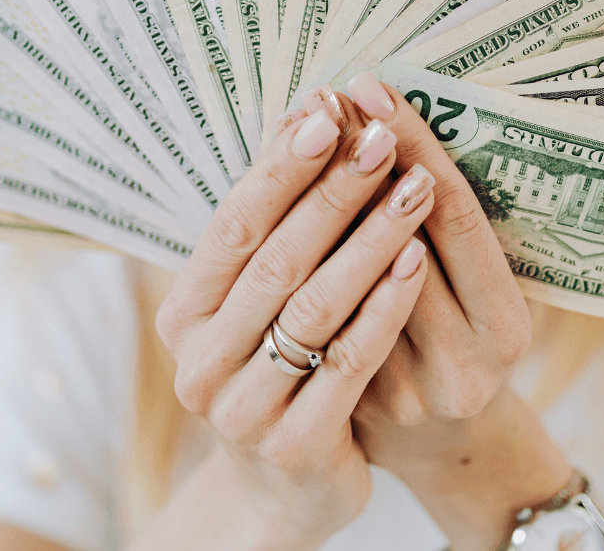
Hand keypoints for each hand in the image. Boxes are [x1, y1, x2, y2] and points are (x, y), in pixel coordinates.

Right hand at [152, 90, 434, 549]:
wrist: (285, 491)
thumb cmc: (279, 368)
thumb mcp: (263, 301)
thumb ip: (278, 220)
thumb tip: (300, 112)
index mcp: (184, 315)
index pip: (232, 227)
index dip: (279, 170)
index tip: (326, 112)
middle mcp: (200, 363)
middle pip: (275, 262)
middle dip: (333, 194)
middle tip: (382, 139)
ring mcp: (245, 410)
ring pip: (315, 308)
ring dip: (369, 241)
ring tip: (414, 187)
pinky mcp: (297, 445)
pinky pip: (350, 362)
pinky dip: (386, 307)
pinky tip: (419, 261)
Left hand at [340, 71, 575, 550]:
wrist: (440, 454)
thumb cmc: (462, 343)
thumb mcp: (480, 288)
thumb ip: (450, 224)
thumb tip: (390, 118)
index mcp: (507, 328)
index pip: (458, 220)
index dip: (418, 148)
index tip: (377, 88)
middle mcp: (460, 366)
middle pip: (398, 243)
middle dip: (358, 163)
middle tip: (327, 94)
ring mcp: (399, 395)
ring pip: (343, 281)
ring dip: (316, 199)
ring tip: (299, 130)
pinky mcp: (345, 412)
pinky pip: (312, 316)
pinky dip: (293, 255)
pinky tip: (275, 203)